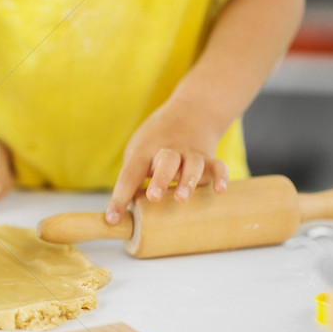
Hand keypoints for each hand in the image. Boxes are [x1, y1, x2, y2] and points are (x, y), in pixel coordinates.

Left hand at [106, 97, 228, 223]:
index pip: (129, 174)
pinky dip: (220, 176)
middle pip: (164, 162)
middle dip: (159, 179)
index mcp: (144, 152)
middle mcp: (167, 151)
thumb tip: (123, 216)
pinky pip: (218, 165)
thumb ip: (135, 179)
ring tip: (182, 198)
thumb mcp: (138, 152)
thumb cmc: (154, 143)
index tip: (112, 219)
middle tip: (153, 196)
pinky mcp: (208, 157)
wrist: (189, 113)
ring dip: (187, 181)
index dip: (119, 197)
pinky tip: (220, 190)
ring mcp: (189, 153)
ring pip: (191, 164)